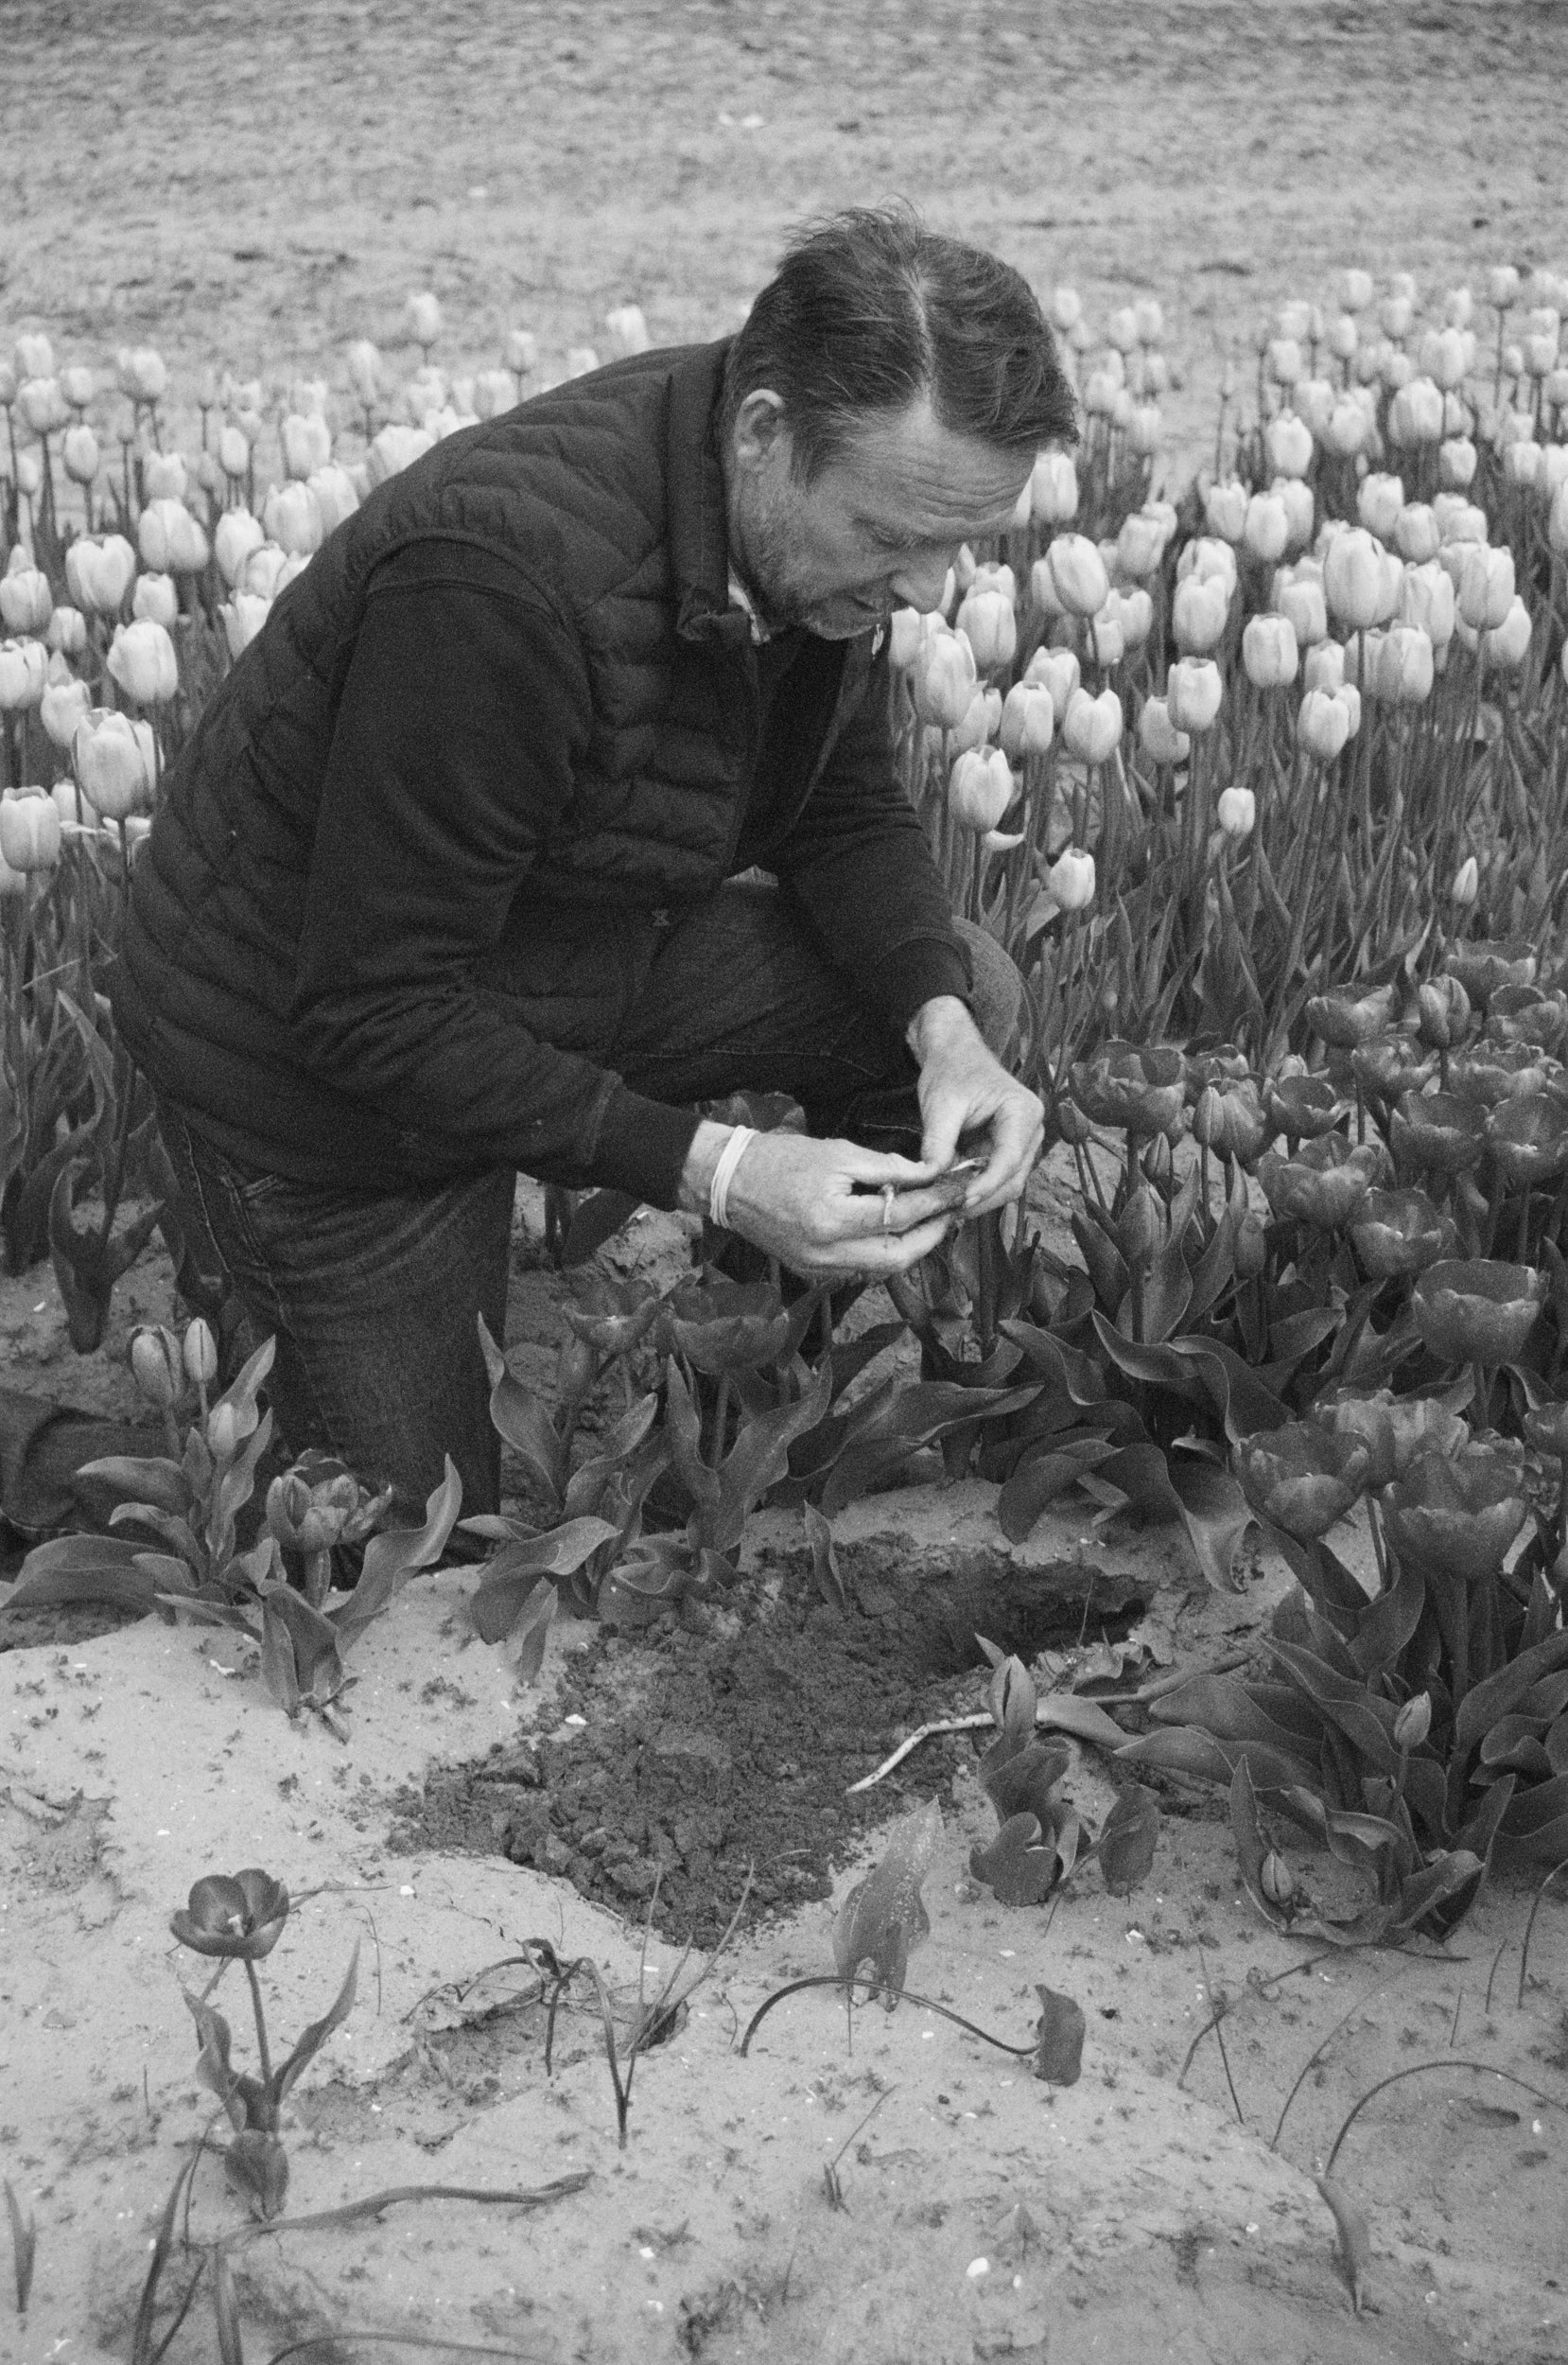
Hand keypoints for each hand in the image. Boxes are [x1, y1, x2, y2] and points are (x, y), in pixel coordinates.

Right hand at [679, 1121, 970, 1277]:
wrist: (730, 1182)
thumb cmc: (780, 1158)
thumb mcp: (836, 1151)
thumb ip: (884, 1167)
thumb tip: (925, 1174)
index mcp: (832, 1220)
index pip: (900, 1215)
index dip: (934, 1202)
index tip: (957, 1187)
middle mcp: (826, 1253)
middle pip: (899, 1256)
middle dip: (932, 1234)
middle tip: (951, 1210)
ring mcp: (818, 1268)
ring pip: (882, 1269)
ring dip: (911, 1247)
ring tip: (930, 1221)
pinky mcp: (811, 1272)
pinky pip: (860, 1270)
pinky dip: (884, 1253)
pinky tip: (895, 1233)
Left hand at [907, 995, 1044, 1215]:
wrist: (954, 1056)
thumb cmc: (952, 1071)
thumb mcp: (940, 1105)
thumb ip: (937, 1143)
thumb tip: (930, 1179)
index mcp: (1023, 1111)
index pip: (1010, 1159)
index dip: (987, 1185)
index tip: (960, 1200)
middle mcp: (1031, 1130)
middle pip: (1013, 1178)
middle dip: (982, 1197)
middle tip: (947, 1209)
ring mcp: (1021, 1143)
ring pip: (1006, 1185)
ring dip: (978, 1197)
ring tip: (947, 1202)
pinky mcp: (1006, 1152)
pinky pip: (994, 1179)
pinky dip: (974, 1188)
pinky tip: (952, 1193)